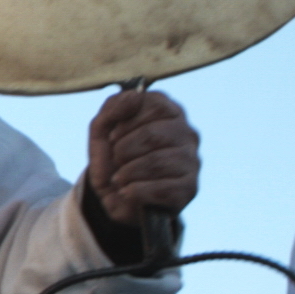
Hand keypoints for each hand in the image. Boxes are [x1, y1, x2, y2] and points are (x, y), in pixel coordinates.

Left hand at [86, 87, 200, 224]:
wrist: (115, 197)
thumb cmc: (113, 158)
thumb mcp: (102, 131)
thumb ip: (113, 108)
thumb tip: (134, 96)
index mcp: (169, 112)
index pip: (155, 105)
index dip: (126, 122)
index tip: (113, 137)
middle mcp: (186, 133)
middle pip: (153, 134)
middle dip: (123, 150)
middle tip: (117, 160)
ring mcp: (192, 160)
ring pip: (157, 162)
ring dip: (127, 173)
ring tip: (119, 178)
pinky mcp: (190, 187)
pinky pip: (162, 188)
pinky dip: (135, 191)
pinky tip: (127, 192)